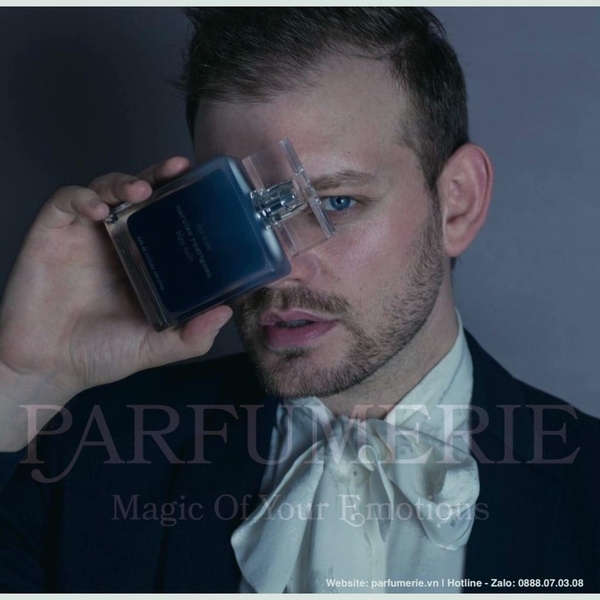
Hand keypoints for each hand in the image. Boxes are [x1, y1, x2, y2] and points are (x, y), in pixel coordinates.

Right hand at [0, 157, 232, 402]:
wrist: (47, 364)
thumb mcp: (154, 347)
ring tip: (140, 190)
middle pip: (143, 194)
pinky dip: (83, 198)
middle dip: (160, 176)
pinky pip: (67, 201)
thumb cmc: (101, 353)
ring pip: (107, 189)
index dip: (187, 200)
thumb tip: (226, 313)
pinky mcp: (54, 232)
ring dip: (124, 181)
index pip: (170, 219)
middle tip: (180, 168)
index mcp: (147, 260)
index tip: (210, 189)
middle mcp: (120, 241)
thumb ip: (190, 337)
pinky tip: (98, 209)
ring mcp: (87, 234)